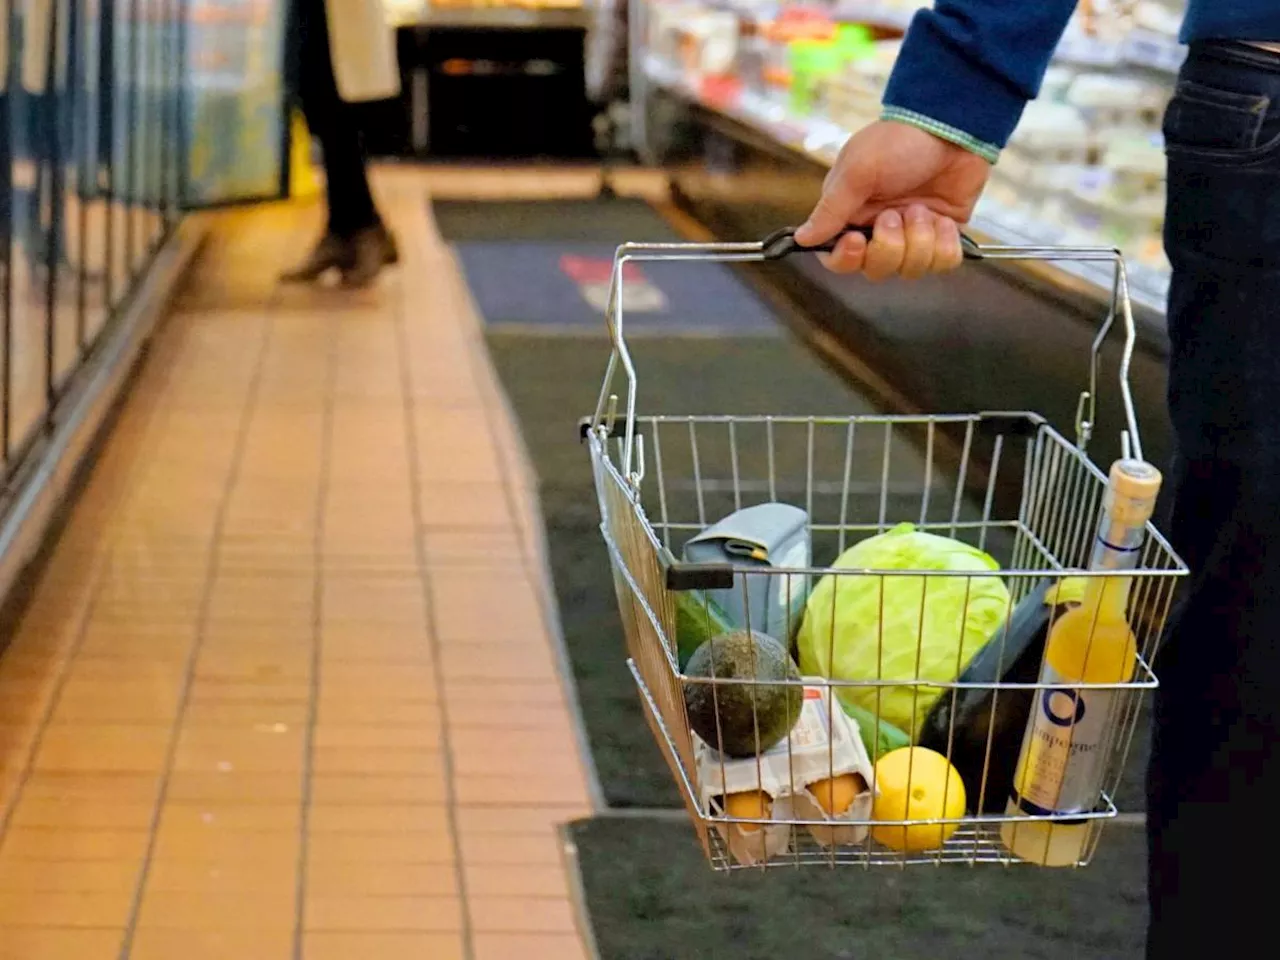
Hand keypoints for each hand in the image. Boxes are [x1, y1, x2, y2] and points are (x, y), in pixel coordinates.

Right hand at [795, 120, 991, 278]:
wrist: (953, 127)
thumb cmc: (899, 142)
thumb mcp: (858, 171)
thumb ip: (831, 210)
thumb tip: (801, 239)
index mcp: (852, 215)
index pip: (838, 259)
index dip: (847, 258)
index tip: (858, 240)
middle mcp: (880, 230)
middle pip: (876, 269)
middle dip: (890, 246)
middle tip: (897, 213)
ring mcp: (913, 235)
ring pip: (910, 270)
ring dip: (920, 240)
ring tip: (924, 209)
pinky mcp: (943, 236)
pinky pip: (942, 264)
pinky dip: (945, 244)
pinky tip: (945, 220)